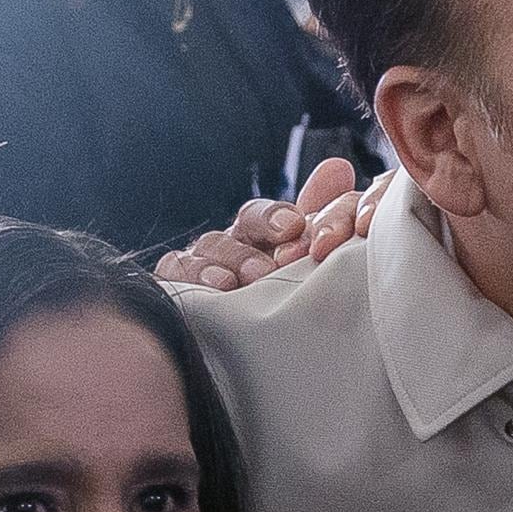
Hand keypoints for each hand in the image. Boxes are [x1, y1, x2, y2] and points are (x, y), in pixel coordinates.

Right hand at [158, 157, 372, 293]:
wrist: (260, 345)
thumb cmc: (285, 290)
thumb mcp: (305, 251)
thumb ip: (322, 211)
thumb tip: (337, 167)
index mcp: (257, 237)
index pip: (260, 216)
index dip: (274, 217)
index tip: (293, 227)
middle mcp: (226, 248)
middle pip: (230, 234)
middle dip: (248, 249)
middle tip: (268, 268)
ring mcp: (200, 267)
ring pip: (204, 251)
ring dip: (224, 263)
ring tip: (237, 281)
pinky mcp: (178, 290)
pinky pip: (175, 274)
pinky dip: (192, 276)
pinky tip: (213, 287)